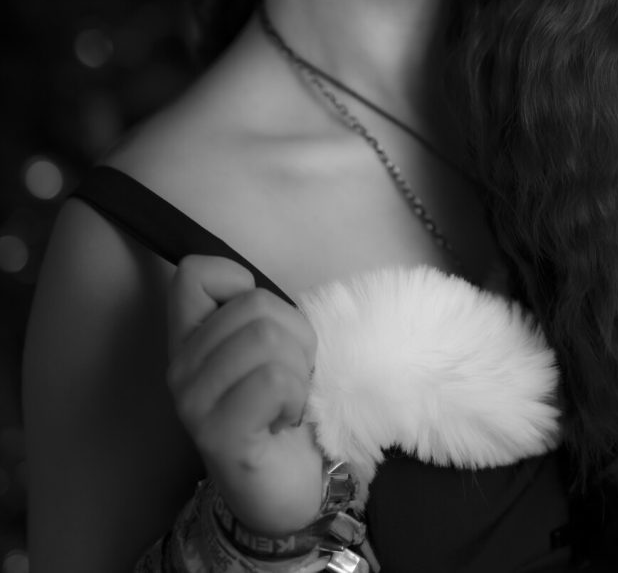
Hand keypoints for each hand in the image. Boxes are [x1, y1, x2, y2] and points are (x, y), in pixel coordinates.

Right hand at [167, 256, 324, 534]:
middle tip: (289, 374)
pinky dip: (294, 396)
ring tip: (288, 397)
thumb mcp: (268, 346)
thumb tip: (249, 288)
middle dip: (295, 334)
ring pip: (267, 338)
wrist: (292, 484)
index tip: (260, 324)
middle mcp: (179, 367)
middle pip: (254, 304)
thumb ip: (253, 314)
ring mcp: (193, 402)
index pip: (194, 272)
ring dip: (298, 368)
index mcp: (189, 338)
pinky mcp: (217, 434)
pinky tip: (284, 418)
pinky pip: (273, 381)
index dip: (240, 283)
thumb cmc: (282, 404)